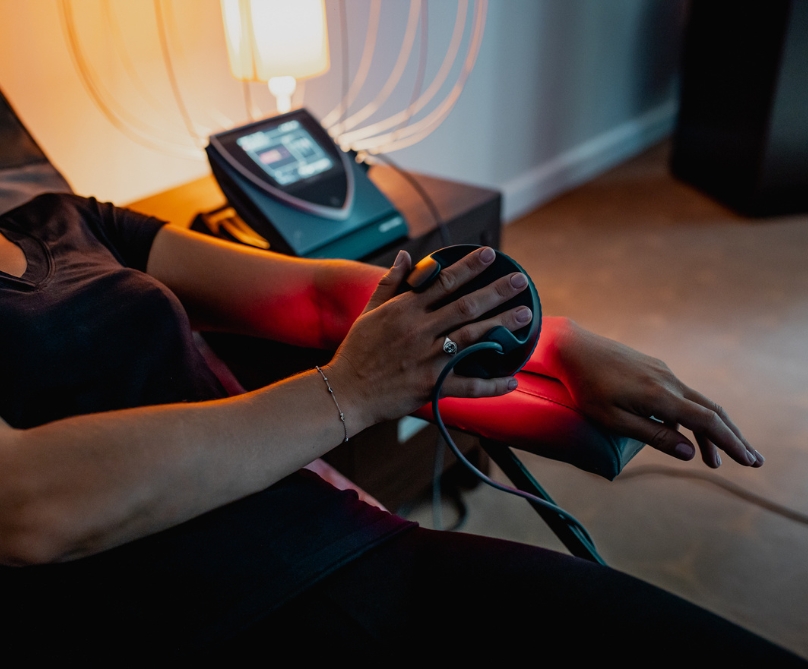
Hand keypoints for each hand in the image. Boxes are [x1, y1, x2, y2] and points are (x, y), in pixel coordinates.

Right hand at [325, 247, 532, 432]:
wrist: (345, 391)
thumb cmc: (357, 351)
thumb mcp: (369, 311)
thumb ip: (390, 283)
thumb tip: (407, 256)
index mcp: (404, 310)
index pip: (443, 282)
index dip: (468, 267)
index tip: (490, 254)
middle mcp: (419, 330)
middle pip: (465, 306)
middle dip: (496, 291)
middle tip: (520, 280)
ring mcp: (427, 358)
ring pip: (471, 337)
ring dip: (501, 324)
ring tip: (525, 314)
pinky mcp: (431, 385)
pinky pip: (467, 385)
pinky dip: (491, 384)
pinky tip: (512, 379)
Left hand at [545, 319, 762, 468]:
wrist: (570, 347)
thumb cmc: (585, 387)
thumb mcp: (614, 420)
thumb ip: (653, 435)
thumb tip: (690, 453)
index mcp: (661, 396)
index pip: (707, 422)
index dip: (731, 443)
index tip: (749, 460)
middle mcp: (668, 381)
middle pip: (711, 411)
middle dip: (733, 437)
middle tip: (752, 461)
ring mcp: (661, 372)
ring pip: (696, 403)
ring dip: (709, 430)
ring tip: (713, 459)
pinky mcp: (652, 368)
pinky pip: (679, 395)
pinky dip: (689, 416)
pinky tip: (680, 433)